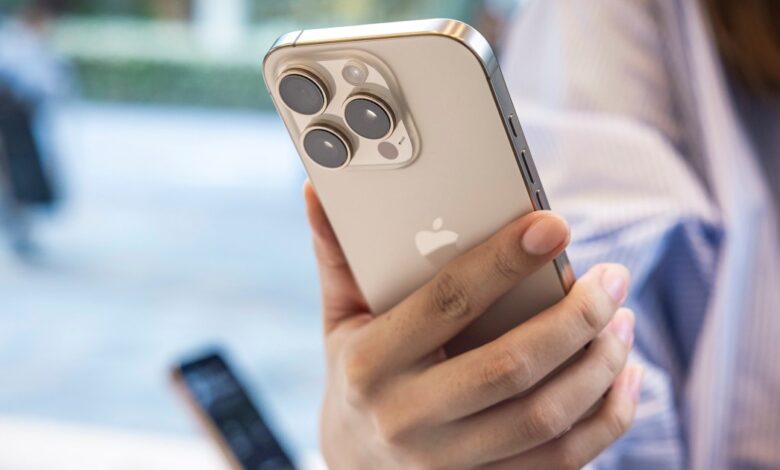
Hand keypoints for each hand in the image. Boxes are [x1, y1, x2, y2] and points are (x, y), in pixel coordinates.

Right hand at [304, 182, 642, 468]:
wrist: (354, 468)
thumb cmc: (355, 377)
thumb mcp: (340, 321)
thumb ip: (338, 257)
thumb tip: (319, 191)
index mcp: (370, 364)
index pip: (446, 303)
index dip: (503, 262)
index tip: (553, 226)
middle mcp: (408, 418)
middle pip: (510, 367)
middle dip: (575, 318)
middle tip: (612, 278)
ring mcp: (450, 462)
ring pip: (545, 417)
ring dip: (598, 365)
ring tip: (623, 319)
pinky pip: (563, 460)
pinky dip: (608, 417)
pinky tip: (627, 375)